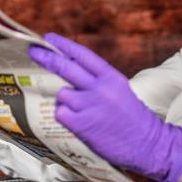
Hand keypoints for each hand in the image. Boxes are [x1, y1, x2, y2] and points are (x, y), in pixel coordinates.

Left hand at [27, 32, 181, 181]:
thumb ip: (98, 81)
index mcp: (111, 77)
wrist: (147, 144)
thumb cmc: (133, 119)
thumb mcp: (120, 90)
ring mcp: (89, 106)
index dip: (64, 45)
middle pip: (66, 67)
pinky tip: (79, 122)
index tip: (49, 38)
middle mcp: (99, 88)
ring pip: (62, 94)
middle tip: (33, 50)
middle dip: (47, 57)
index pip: (83, 55)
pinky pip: (61, 113)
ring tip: (82, 111)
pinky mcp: (81, 124)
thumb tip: (72, 74)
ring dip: (66, 100)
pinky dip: (65, 116)